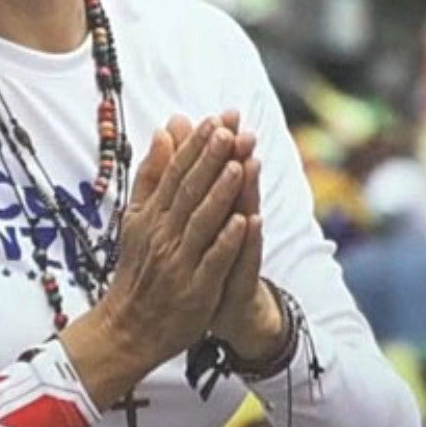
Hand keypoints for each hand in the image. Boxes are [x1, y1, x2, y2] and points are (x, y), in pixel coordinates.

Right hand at [61, 116, 248, 406]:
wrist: (127, 327)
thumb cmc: (137, 271)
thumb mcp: (135, 219)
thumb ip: (151, 177)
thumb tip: (162, 134)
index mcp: (149, 217)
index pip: (174, 175)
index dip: (194, 147)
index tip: (213, 120)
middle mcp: (162, 235)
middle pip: (189, 192)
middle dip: (211, 160)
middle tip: (231, 131)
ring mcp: (179, 262)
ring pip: (202, 222)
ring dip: (221, 194)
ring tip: (240, 165)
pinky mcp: (195, 289)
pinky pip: (213, 261)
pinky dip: (228, 241)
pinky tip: (246, 221)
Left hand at [204, 113, 284, 360]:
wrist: (230, 313)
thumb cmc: (210, 261)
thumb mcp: (195, 222)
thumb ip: (186, 180)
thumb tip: (174, 135)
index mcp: (215, 211)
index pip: (215, 174)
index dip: (216, 146)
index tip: (219, 113)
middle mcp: (232, 226)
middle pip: (234, 188)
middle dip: (235, 157)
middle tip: (239, 127)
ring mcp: (240, 251)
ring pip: (244, 216)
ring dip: (246, 190)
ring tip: (247, 162)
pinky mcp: (242, 278)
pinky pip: (245, 257)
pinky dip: (247, 239)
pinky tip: (252, 220)